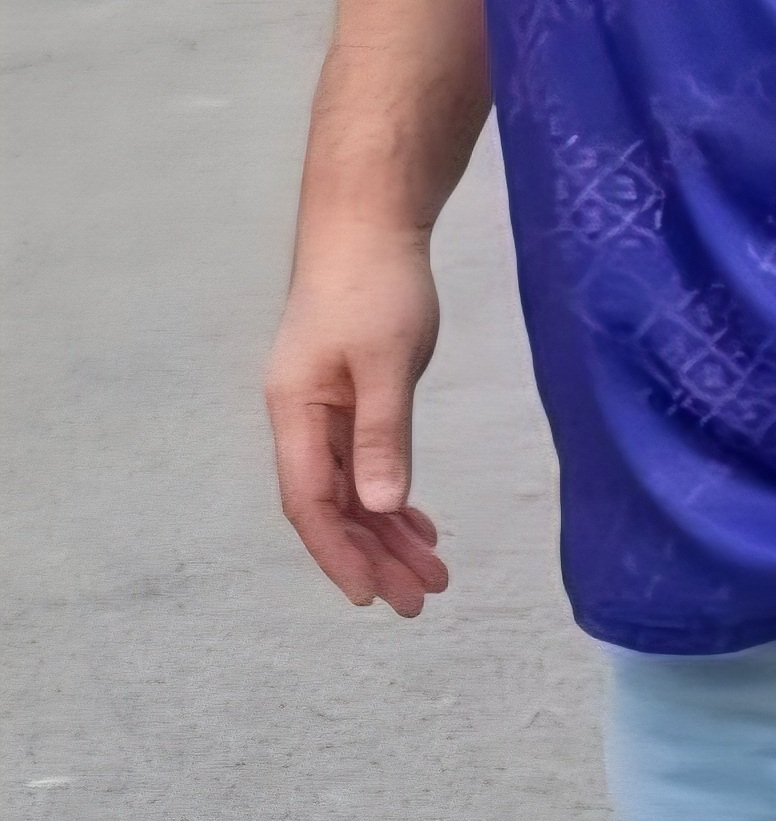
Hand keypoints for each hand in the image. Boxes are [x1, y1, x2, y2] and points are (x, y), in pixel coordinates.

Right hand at [266, 220, 449, 612]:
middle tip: (421, 600)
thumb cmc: (375, 283)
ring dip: (387, 533)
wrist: (368, 219)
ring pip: (352, 488)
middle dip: (372, 556)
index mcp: (297, 411)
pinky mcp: (349, 394)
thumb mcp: (385, 362)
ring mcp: (324, 407)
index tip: (374, 597)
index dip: (339, 554)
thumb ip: (382, 435)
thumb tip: (381, 508)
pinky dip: (390, 496)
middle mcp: (302, 417)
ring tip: (433, 574)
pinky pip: (365, 462)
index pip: (310, 503)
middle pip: (332, 506)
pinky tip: (417, 524)